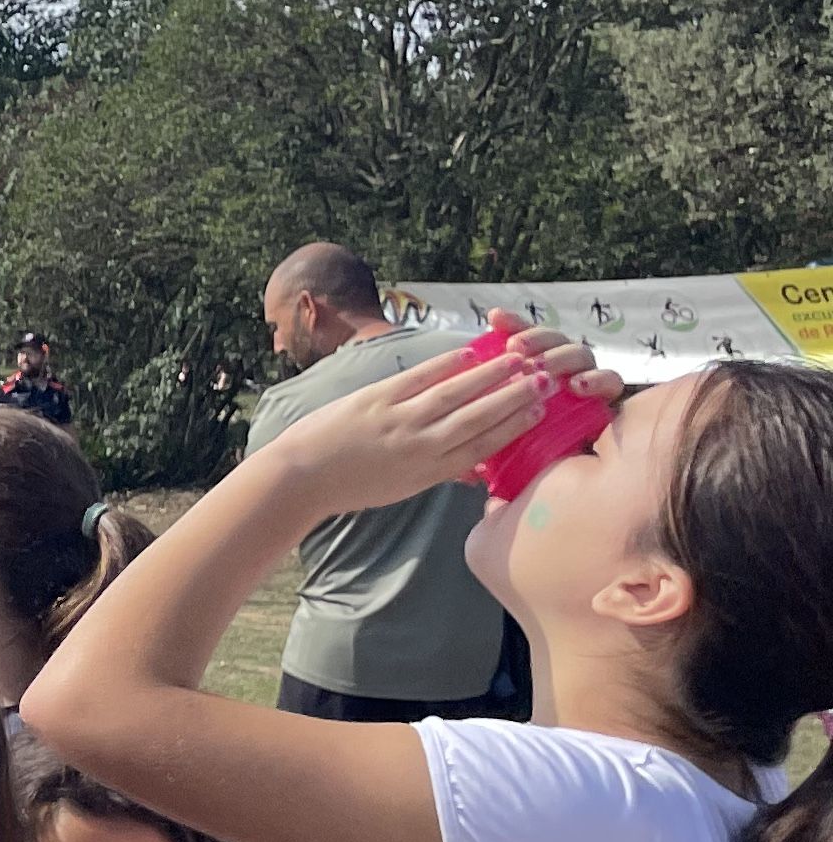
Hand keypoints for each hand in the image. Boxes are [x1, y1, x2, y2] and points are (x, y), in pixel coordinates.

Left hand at [264, 324, 605, 515]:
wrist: (298, 480)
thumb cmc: (350, 486)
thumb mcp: (400, 489)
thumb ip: (438, 472)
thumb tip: (472, 467)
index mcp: (428, 471)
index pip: (483, 447)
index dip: (515, 426)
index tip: (540, 409)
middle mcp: (419, 446)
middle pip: (478, 418)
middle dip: (514, 397)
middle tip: (544, 377)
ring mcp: (398, 422)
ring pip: (455, 395)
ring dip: (490, 375)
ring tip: (518, 358)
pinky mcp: (374, 401)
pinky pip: (418, 379)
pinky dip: (445, 365)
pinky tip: (468, 352)